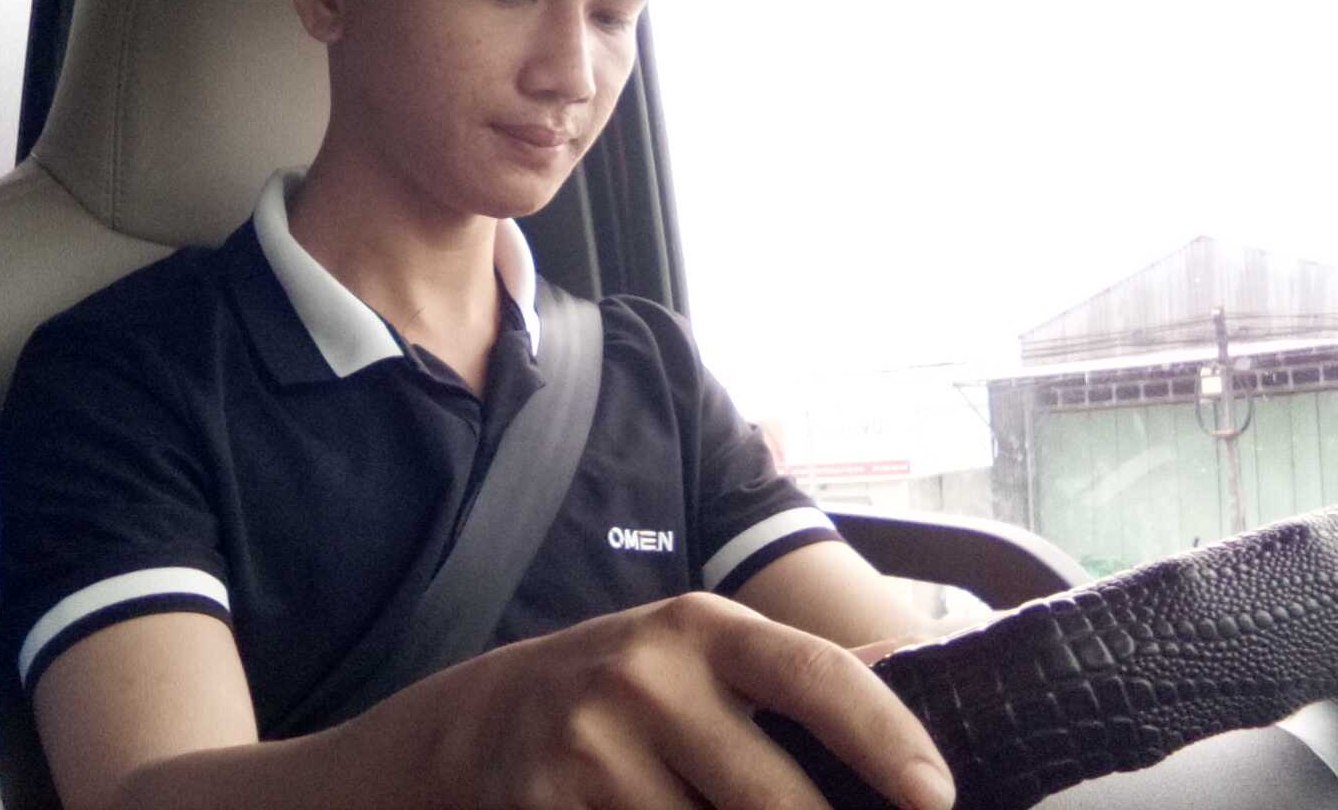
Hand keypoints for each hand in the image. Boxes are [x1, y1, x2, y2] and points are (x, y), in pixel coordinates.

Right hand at [347, 592, 955, 809]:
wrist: (481, 722)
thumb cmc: (625, 689)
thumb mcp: (700, 654)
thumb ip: (795, 673)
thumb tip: (917, 665)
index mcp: (702, 628)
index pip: (815, 674)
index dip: (884, 736)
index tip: (937, 796)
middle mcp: (648, 677)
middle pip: (776, 799)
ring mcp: (592, 747)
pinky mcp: (551, 806)